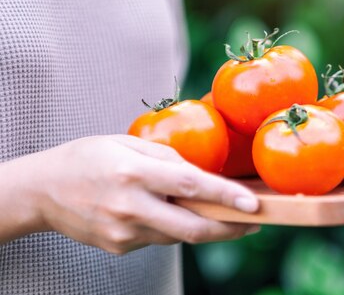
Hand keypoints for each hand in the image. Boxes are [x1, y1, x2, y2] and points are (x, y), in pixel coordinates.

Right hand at [16, 135, 259, 253]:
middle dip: (229, 229)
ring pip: (178, 235)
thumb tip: (202, 175)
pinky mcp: (119, 247)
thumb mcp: (127, 143)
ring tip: (221, 214)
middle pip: (192, 228)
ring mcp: (123, 232)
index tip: (253, 204)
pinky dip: (173, 227)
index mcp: (134, 173)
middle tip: (253, 223)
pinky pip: (158, 239)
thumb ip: (168, 158)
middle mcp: (129, 207)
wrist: (42, 190)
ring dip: (203, 226)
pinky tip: (173, 213)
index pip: (190, 187)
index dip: (226, 196)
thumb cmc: (87, 158)